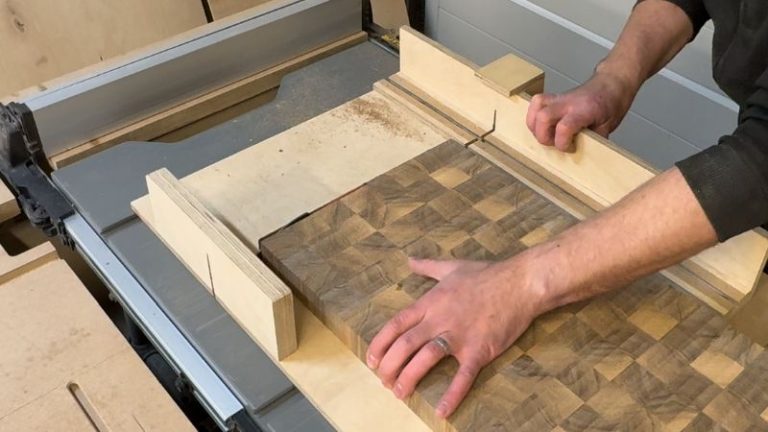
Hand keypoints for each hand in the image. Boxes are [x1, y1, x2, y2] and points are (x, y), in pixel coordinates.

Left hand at [366, 257, 547, 418]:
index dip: (381, 343)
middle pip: (405, 345)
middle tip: (383, 382)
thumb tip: (409, 260)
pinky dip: (452, 394)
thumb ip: (427, 266)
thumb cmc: (487, 274)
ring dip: (409, 378)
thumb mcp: (451, 267)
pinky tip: (442, 411)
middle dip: (390, 366)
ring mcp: (459, 335)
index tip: (372, 360)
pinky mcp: (479, 349)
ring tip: (399, 393)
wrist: (521, 282)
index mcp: (431, 302)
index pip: (396, 325)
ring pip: (425, 359)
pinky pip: (463, 375)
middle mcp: (439, 319)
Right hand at [525, 70, 637, 150]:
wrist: (612, 83)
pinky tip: (541, 125)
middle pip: (543, 117)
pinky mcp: (553, 98)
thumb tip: (585, 156)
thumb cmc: (610, 104)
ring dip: (535, 125)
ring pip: (536, 107)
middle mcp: (568, 103)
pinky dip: (534, 116)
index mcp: (584, 110)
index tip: (570, 148)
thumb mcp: (607, 127)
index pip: (564, 127)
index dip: (562, 143)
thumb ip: (593, 141)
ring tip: (545, 135)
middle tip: (554, 143)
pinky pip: (536, 103)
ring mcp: (559, 98)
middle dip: (543, 136)